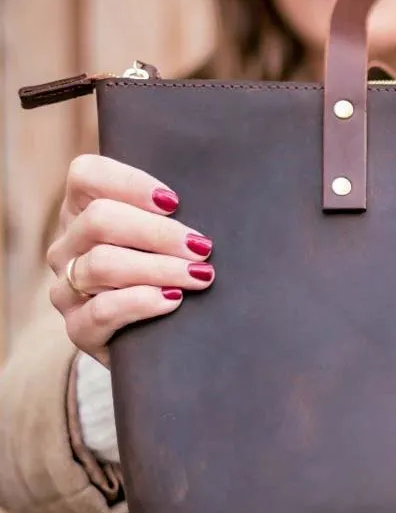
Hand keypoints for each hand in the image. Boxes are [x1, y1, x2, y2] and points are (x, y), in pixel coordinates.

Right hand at [46, 155, 214, 365]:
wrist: (161, 338)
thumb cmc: (173, 268)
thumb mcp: (167, 233)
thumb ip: (172, 211)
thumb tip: (211, 193)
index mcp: (84, 209)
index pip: (86, 174)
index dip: (129, 182)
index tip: (174, 201)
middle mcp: (69, 245)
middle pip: (100, 219)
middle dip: (158, 232)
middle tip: (201, 246)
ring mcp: (67, 288)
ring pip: (101, 264)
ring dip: (159, 267)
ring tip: (200, 275)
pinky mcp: (78, 329)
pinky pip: (101, 311)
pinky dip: (141, 302)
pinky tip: (173, 299)